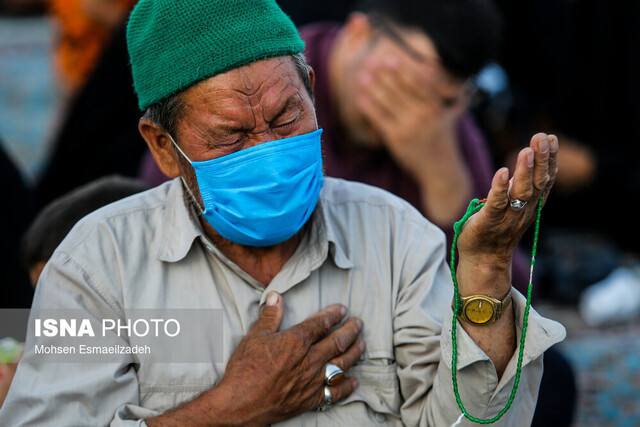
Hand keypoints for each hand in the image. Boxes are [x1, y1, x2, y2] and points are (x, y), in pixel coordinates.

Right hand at [147, 293, 363, 425]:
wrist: (240, 403)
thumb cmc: (245, 369)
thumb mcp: (255, 336)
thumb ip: (270, 316)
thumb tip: (276, 296)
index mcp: (297, 341)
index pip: (321, 323)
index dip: (334, 314)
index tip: (342, 309)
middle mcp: (310, 359)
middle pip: (338, 342)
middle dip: (351, 330)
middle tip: (358, 323)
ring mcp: (313, 380)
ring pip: (342, 364)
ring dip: (354, 353)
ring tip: (362, 345)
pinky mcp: (311, 399)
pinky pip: (335, 392)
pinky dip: (346, 386)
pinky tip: (353, 381)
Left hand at [354, 52, 466, 179]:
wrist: (440, 170)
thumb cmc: (443, 141)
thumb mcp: (449, 116)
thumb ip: (446, 97)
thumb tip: (447, 76)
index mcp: (436, 106)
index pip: (418, 82)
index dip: (402, 69)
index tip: (390, 57)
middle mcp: (424, 114)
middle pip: (400, 88)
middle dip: (383, 74)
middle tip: (370, 61)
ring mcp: (410, 127)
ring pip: (387, 102)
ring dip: (373, 87)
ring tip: (362, 76)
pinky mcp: (396, 139)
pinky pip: (379, 119)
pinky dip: (369, 108)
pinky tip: (360, 98)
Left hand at [456, 133, 557, 292]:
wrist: (483, 260)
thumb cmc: (497, 228)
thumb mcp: (515, 203)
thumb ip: (523, 184)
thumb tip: (531, 157)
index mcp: (531, 204)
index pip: (545, 179)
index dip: (550, 159)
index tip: (551, 138)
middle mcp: (524, 210)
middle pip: (537, 183)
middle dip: (541, 159)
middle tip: (542, 137)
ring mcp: (507, 217)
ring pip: (521, 193)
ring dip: (524, 171)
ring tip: (526, 151)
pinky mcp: (489, 222)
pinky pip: (496, 204)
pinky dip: (500, 188)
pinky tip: (502, 172)